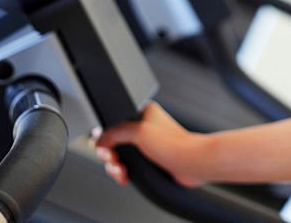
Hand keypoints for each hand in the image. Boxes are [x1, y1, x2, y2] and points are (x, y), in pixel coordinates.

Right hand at [93, 101, 207, 186]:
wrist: (192, 163)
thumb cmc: (174, 145)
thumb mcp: (139, 132)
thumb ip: (115, 133)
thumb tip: (98, 140)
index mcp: (142, 113)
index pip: (114, 122)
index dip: (105, 135)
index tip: (103, 146)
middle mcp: (144, 128)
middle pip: (114, 141)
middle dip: (109, 154)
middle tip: (112, 160)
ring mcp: (146, 145)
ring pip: (120, 156)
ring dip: (115, 166)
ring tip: (119, 171)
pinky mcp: (148, 160)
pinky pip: (128, 166)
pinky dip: (123, 173)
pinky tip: (124, 176)